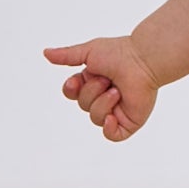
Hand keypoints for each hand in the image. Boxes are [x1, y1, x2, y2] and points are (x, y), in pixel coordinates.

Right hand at [42, 35, 160, 141]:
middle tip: (107, 79)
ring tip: (117, 90)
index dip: (71, 90)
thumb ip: (67, 56)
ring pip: (95, 118)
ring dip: (103, 102)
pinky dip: (108, 128)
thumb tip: (46, 53)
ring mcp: (116, 110)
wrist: (143, 60)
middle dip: (92, 91)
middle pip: (82, 105)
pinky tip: (112, 116)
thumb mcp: (88, 52)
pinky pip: (112, 135)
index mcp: (93, 82)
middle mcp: (103, 96)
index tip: (76, 80)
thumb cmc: (119, 53)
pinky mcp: (129, 122)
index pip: (72, 94)